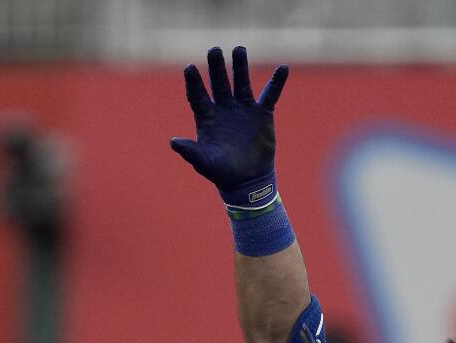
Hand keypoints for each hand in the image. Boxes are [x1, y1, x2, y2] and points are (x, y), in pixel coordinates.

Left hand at [170, 46, 289, 209]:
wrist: (247, 180)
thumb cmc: (222, 173)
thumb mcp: (204, 163)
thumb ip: (190, 151)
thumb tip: (173, 141)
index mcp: (207, 117)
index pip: (198, 95)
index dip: (194, 83)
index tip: (189, 68)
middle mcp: (224, 108)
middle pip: (219, 82)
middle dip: (216, 67)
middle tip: (214, 50)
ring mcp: (243, 109)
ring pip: (242, 82)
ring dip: (240, 66)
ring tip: (239, 49)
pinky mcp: (262, 113)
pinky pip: (270, 94)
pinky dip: (277, 82)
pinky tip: (283, 68)